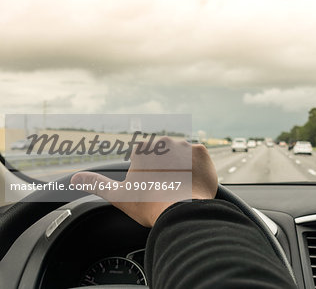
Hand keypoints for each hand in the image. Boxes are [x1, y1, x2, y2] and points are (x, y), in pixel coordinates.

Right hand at [71, 138, 217, 226]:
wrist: (182, 212)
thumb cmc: (149, 205)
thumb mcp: (118, 196)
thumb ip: (96, 184)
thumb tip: (74, 178)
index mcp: (143, 149)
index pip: (147, 161)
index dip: (149, 178)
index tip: (153, 190)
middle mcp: (163, 141)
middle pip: (165, 157)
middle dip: (166, 170)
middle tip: (167, 190)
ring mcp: (184, 145)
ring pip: (182, 156)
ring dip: (182, 168)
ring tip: (181, 188)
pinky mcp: (202, 152)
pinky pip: (199, 158)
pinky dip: (197, 167)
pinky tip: (192, 182)